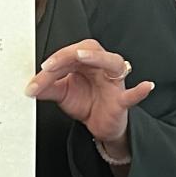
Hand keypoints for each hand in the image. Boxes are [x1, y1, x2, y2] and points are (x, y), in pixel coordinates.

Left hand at [26, 40, 154, 150]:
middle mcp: (101, 66)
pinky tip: (146, 86)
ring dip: (97, 58)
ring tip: (83, 56)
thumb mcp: (62, 94)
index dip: (53, 62)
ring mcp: (113, 82)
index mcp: (86, 61)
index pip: (69, 55)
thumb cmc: (86, 102)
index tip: (38, 73)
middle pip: (87, 52)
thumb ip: (47, 88)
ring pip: (111, 62)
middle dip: (66, 56)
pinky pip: (132, 94)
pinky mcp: (121, 100)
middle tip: (49, 67)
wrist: (100, 124)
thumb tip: (29, 86)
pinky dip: (139, 91)